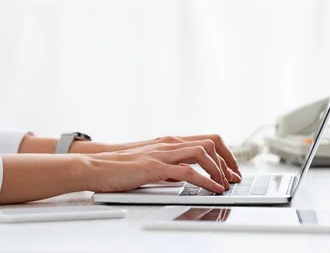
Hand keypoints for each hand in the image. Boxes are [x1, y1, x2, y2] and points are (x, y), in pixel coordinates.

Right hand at [0, 139, 239, 204]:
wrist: (95, 166)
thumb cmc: (120, 167)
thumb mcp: (151, 163)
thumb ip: (170, 165)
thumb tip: (189, 175)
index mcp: (169, 141)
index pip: (207, 139)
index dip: (225, 154)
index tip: (232, 171)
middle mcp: (169, 143)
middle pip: (211, 142)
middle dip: (228, 162)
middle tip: (234, 180)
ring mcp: (162, 153)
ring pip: (202, 152)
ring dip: (218, 170)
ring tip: (224, 185)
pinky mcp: (154, 167)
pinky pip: (187, 171)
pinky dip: (205, 180)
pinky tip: (212, 189)